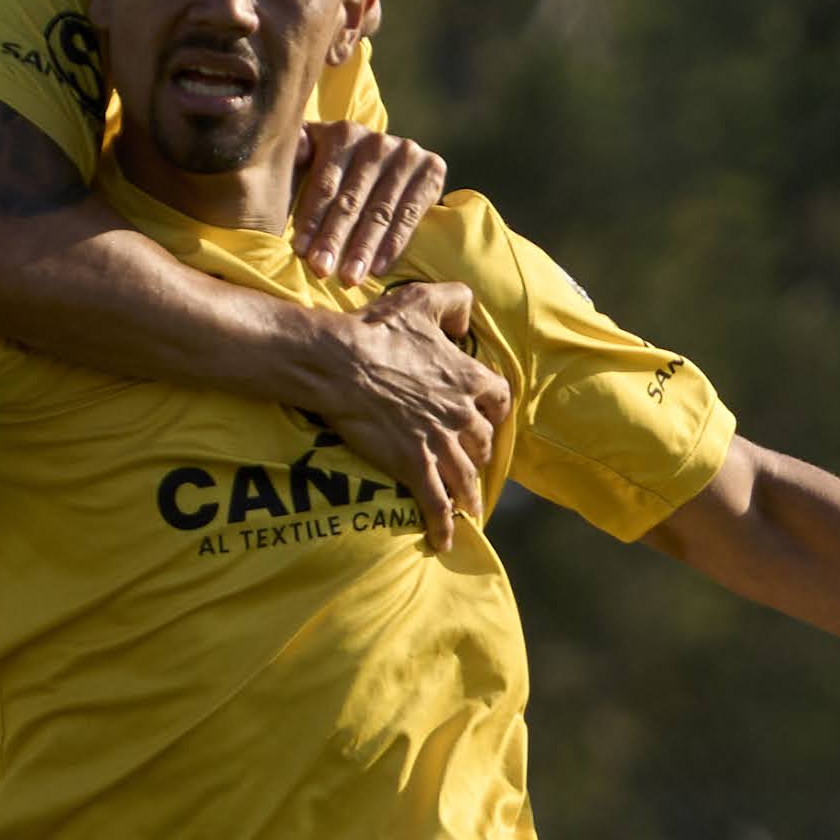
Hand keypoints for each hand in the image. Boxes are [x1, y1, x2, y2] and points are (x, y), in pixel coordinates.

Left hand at [291, 121, 447, 283]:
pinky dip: (393, 245)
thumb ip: (296, 151)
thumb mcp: (312, 151)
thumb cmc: (337, 166)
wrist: (389, 160)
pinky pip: (409, 215)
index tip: (301, 251)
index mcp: (343, 134)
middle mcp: (376, 141)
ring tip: (350, 278)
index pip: (326, 184)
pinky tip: (378, 269)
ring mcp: (406, 154)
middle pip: (352, 199)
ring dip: (363, 249)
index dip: (312, 218)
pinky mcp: (431, 169)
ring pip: (380, 211)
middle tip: (322, 270)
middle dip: (335, 239)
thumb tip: (293, 148)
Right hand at [302, 275, 512, 549]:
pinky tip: (443, 540)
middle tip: (472, 466)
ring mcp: (440, 443)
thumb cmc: (378, 330)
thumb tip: (466, 320)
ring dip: (469, 496)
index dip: (493, 413)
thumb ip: (454, 301)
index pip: (498, 401)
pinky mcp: (414, 465)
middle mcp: (461, 414)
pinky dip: (443, 524)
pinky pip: (436, 503)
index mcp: (468, 378)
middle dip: (478, 456)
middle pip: (482, 444)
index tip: (487, 420)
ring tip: (469, 510)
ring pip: (466, 478)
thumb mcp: (422, 300)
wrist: (341, 364)